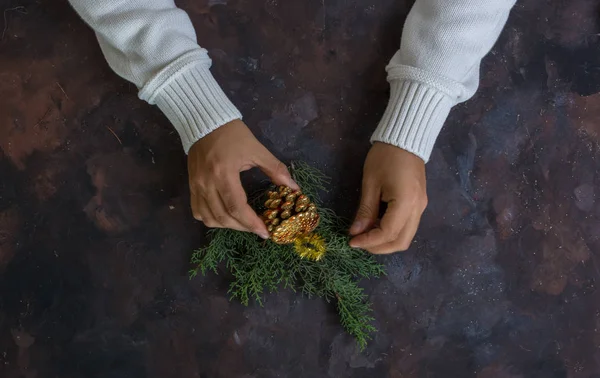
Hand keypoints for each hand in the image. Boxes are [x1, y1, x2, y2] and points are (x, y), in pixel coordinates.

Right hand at [188, 120, 297, 237]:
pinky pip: (198, 211)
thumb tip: (294, 188)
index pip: (237, 207)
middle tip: (258, 229)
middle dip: (243, 227)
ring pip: (209, 218)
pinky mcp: (191, 186)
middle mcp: (207, 183)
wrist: (205, 121)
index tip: (265, 232)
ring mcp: (196, 186)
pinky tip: (224, 217)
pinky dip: (211, 219)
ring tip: (244, 224)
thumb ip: (275, 169)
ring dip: (228, 226)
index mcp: (224, 173)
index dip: (252, 223)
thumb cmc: (233, 134)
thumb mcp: (256, 149)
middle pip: (223, 217)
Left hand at [349, 142, 426, 253]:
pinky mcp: (419, 204)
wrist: (406, 138)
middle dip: (379, 247)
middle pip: (401, 242)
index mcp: (406, 203)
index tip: (352, 241)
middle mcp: (418, 209)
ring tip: (366, 234)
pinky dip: (392, 232)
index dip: (369, 241)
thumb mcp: (371, 183)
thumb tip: (355, 232)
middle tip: (359, 242)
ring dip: (386, 242)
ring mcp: (421, 207)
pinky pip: (408, 227)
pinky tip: (377, 225)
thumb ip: (365, 210)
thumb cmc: (385, 157)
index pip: (388, 233)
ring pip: (406, 237)